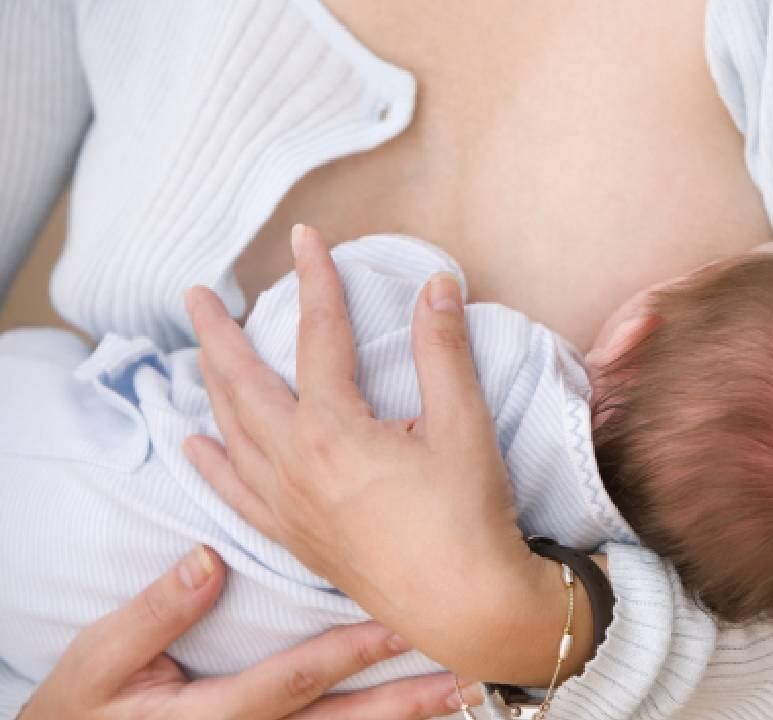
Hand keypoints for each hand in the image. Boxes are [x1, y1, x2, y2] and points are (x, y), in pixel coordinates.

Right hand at [18, 546, 478, 719]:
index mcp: (215, 714)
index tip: (400, 625)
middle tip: (465, 677)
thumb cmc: (86, 706)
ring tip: (461, 695)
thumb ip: (153, 615)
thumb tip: (206, 562)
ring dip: (406, 717)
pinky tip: (419, 713)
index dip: (349, 654)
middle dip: (407, 699)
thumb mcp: (100, 660)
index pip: (295, 679)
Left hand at [183, 225, 579, 683]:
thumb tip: (436, 284)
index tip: (306, 238)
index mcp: (333, 430)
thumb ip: (443, 350)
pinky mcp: (294, 537)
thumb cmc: (468, 516)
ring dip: (209, 386)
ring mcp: (287, 505)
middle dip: (218, 332)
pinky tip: (196, 444)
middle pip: (242, 383)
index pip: (318, 336)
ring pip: (230, 433)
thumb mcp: (464, 425)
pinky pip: (234, 492)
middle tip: (198, 294)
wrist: (467, 605)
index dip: (314, 281)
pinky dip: (211, 461)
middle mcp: (294, 465)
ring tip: (197, 354)